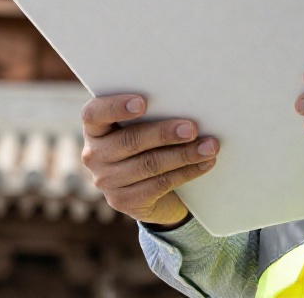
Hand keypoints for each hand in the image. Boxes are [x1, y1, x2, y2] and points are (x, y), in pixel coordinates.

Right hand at [81, 94, 219, 227]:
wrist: (150, 192)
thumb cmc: (148, 144)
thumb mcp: (142, 127)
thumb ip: (151, 114)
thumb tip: (187, 102)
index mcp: (95, 129)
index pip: (93, 114)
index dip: (116, 106)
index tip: (143, 102)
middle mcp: (94, 155)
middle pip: (129, 141)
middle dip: (164, 134)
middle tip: (192, 128)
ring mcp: (107, 182)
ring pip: (149, 164)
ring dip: (184, 154)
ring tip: (209, 146)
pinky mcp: (125, 202)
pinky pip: (160, 184)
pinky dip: (187, 172)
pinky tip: (204, 163)